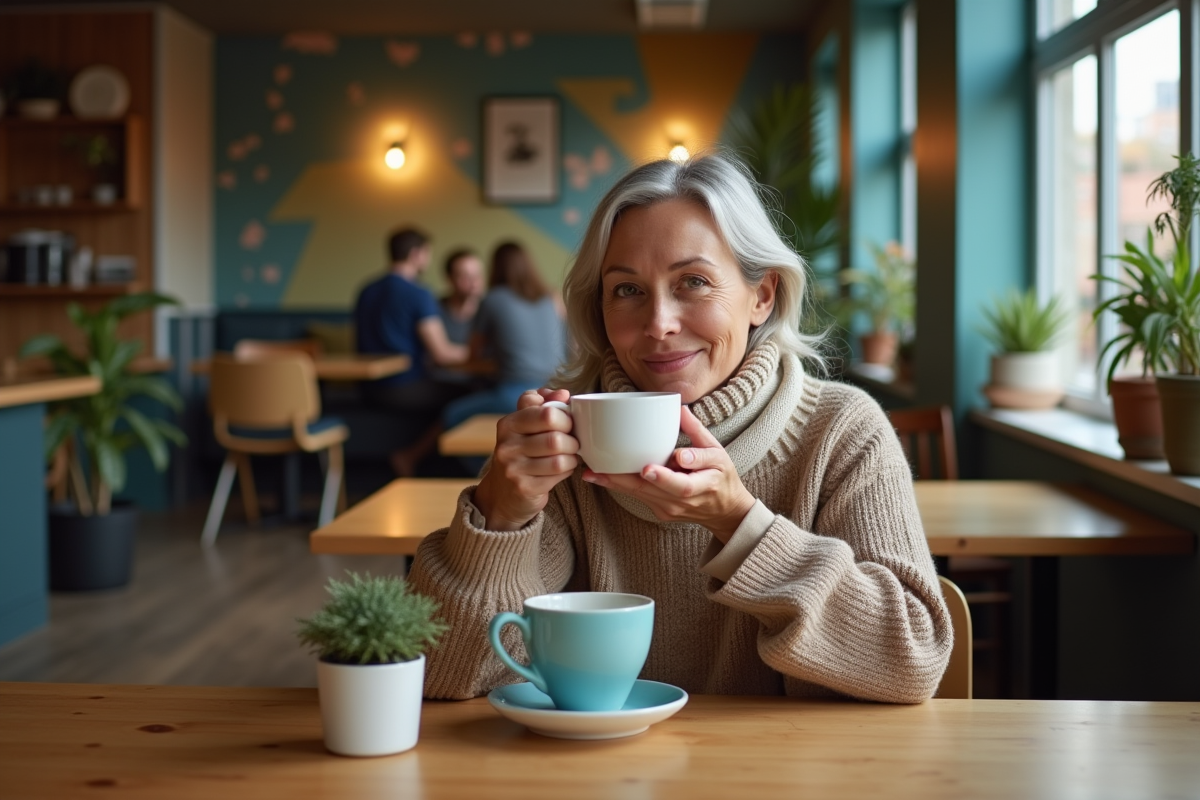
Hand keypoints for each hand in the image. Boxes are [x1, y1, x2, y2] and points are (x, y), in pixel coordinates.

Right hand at [473, 388, 578, 530]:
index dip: (565, 417)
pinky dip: (568, 470)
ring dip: (572, 457)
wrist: (503, 493)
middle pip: (555, 438)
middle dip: (572, 440)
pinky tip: (563, 468)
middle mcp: (507, 445)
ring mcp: (513, 468)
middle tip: (573, 442)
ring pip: (559, 459)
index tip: (567, 424)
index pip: (546, 412)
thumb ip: (544, 404)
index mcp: (508, 424)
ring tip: (570, 456)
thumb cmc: (522, 452)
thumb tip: (563, 393)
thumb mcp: (526, 424)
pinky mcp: (524, 488)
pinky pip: (558, 475)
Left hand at [583, 405, 755, 542]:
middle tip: (598, 470)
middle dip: (622, 480)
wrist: (725, 511)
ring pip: (639, 496)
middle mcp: (683, 502)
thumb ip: (697, 433)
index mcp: (703, 485)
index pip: (681, 485)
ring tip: (591, 473)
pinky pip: (639, 497)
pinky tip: (601, 477)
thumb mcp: (718, 452)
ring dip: (614, 484)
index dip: (663, 477)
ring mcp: (669, 509)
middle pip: (650, 492)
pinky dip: (621, 487)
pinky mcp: (660, 511)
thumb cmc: (722, 477)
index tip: (647, 468)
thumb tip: (679, 410)